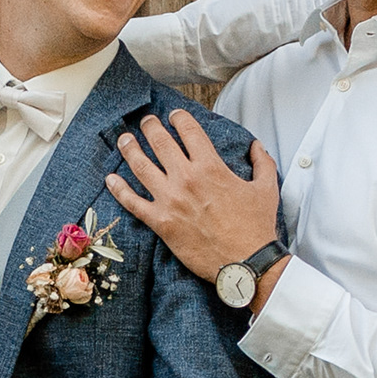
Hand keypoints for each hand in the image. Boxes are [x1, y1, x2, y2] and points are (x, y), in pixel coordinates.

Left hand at [106, 112, 280, 285]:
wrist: (245, 262)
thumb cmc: (256, 227)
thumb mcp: (266, 188)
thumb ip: (262, 162)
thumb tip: (256, 146)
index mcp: (211, 166)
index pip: (189, 131)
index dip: (179, 118)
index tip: (174, 115)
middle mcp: (186, 178)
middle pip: (160, 142)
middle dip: (151, 127)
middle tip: (147, 122)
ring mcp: (170, 200)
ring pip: (141, 166)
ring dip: (130, 149)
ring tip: (124, 140)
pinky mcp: (161, 222)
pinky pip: (132, 202)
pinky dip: (119, 189)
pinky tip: (110, 179)